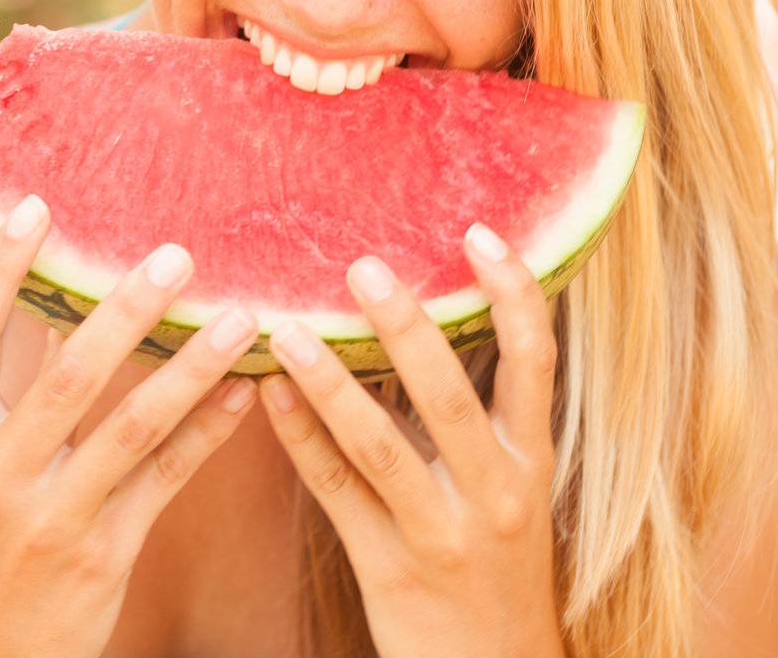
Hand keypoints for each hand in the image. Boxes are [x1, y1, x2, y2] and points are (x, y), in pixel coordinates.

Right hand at [0, 195, 260, 657]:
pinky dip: (210, 431)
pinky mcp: (102, 558)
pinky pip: (166, 481)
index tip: (36, 204)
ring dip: (192, 367)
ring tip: (242, 318)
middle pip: (67, 377)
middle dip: (126, 310)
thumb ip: (19, 392)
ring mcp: (49, 521)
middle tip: (179, 256)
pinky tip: (248, 392)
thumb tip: (60, 300)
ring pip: (132, 428)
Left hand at [257, 223, 566, 657]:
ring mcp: (440, 534)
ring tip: (286, 329)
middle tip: (362, 266)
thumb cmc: (494, 561)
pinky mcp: (389, 569)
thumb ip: (479, 413)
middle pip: (450, 397)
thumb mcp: (510, 487)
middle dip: (407, 329)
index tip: (479, 232)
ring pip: (381, 448)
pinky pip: (337, 494)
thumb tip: (425, 313)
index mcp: (531, 460)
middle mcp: (495, 493)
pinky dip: (301, 441)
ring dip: (330, 382)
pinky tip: (267, 395)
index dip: (513, 295)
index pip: (535, 363)